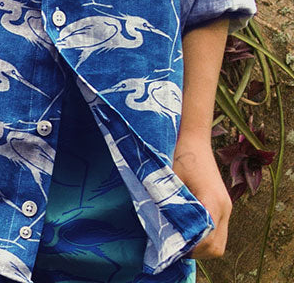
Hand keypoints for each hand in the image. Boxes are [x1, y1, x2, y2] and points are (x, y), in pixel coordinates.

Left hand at [173, 135, 230, 257]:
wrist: (192, 136)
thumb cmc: (178, 153)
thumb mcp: (169, 178)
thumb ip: (169, 203)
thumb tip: (161, 229)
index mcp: (213, 201)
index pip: (207, 239)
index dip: (190, 247)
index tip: (171, 245)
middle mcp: (225, 207)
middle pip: (217, 246)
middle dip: (196, 251)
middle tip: (174, 246)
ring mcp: (226, 206)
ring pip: (219, 241)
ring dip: (201, 246)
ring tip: (179, 239)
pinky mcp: (223, 204)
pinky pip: (218, 230)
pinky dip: (205, 236)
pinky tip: (187, 229)